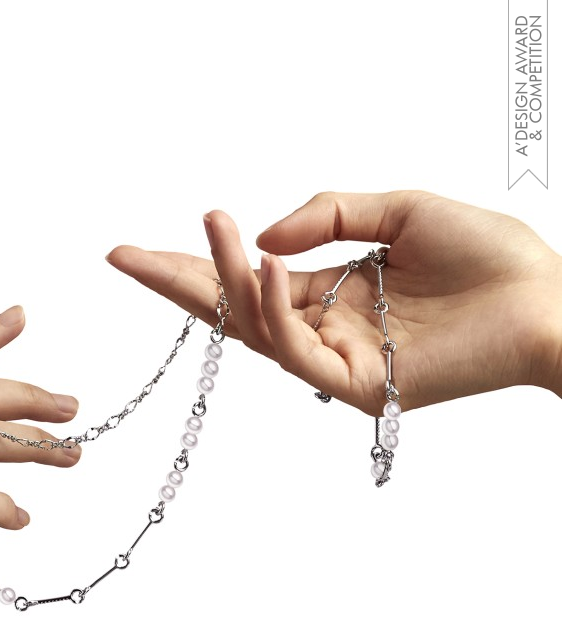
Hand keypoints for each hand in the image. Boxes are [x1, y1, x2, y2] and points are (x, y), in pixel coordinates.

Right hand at [107, 191, 561, 412]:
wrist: (548, 299)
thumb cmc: (486, 259)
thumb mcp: (398, 211)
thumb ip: (328, 215)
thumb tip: (262, 238)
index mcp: (330, 292)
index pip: (248, 279)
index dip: (197, 261)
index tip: (141, 247)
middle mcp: (323, 328)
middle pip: (232, 310)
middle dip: (176, 283)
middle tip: (122, 256)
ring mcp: (335, 361)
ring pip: (257, 327)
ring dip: (227, 278)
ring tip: (213, 226)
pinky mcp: (355, 385)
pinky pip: (299, 349)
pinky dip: (276, 309)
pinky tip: (265, 264)